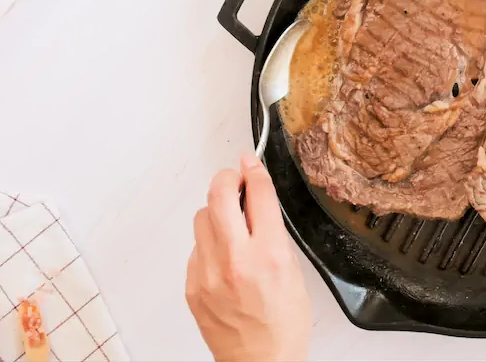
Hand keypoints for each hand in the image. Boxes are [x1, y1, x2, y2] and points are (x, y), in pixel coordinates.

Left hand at [186, 154, 311, 361]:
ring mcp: (208, 273)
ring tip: (230, 222)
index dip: (253, 170)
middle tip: (234, 178)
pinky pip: (196, 248)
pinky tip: (223, 256)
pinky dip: (208, 243)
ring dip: (216, 212)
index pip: (257, 194)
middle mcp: (234, 261)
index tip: (250, 162)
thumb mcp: (293, 273)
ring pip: (201, 218)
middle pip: (218, 195)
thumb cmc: (282, 325)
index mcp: (267, 255)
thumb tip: (258, 202)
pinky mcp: (192, 286)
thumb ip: (273, 235)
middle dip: (226, 178)